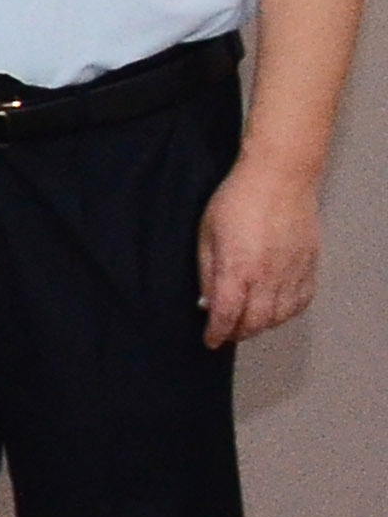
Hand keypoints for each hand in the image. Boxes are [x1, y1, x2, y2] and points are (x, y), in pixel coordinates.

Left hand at [200, 155, 327, 347]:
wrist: (280, 177)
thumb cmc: (238, 199)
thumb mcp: (207, 233)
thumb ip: (208, 272)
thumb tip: (207, 301)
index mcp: (239, 267)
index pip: (227, 315)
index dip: (217, 333)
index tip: (211, 340)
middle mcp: (269, 275)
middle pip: (256, 322)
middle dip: (239, 332)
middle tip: (227, 332)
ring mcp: (293, 271)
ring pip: (281, 316)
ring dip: (263, 325)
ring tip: (249, 321)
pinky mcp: (310, 264)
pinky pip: (302, 300)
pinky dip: (288, 312)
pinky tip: (276, 309)